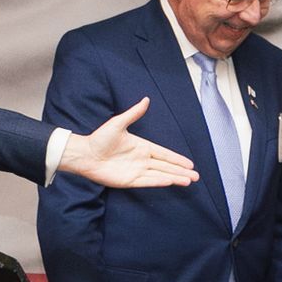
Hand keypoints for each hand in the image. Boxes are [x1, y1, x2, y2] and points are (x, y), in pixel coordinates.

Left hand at [60, 97, 198, 188]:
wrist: (85, 154)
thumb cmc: (99, 138)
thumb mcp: (118, 123)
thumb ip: (133, 113)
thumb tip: (146, 99)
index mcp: (142, 146)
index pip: (164, 154)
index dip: (177, 159)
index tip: (190, 164)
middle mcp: (141, 160)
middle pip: (166, 167)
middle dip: (181, 171)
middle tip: (196, 176)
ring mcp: (136, 171)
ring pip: (160, 175)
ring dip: (174, 178)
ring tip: (189, 181)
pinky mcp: (129, 181)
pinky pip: (148, 181)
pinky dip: (160, 182)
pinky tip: (171, 182)